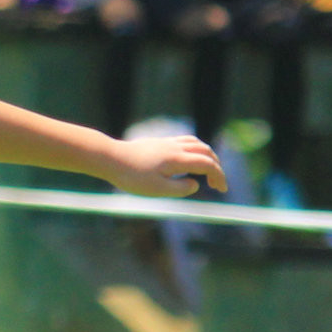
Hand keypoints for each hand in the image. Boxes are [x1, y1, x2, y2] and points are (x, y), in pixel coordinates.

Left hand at [106, 133, 226, 196]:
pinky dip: (195, 150)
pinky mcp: (159, 142)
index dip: (219, 176)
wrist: (110, 158)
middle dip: (216, 166)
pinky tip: (188, 161)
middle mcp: (175, 147)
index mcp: (177, 159)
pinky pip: (185, 141)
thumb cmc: (132, 176)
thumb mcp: (157, 189)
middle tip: (216, 184)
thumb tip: (195, 184)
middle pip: (206, 151)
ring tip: (207, 171)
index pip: (207, 164)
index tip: (222, 190)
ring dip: (207, 156)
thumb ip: (180, 188)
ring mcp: (167, 142)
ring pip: (196, 143)